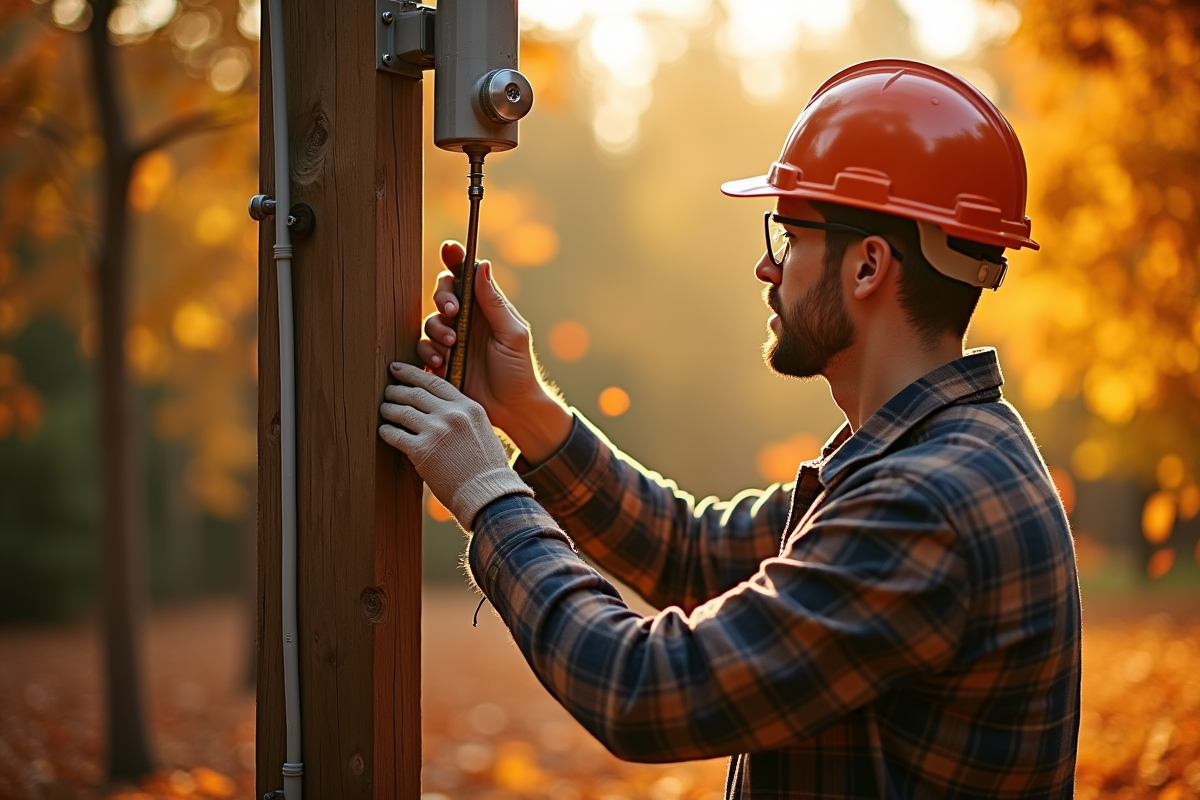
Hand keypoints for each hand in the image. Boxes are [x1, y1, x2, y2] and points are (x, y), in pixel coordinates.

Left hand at [379, 362, 531, 528]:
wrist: (488, 492)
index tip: (398, 369)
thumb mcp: (481, 429)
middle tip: (388, 391)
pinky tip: (384, 430)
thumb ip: (461, 415)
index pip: (434, 381)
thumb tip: (436, 406)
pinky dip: (386, 431)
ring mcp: (436, 431)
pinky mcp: (422, 451)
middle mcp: (452, 414)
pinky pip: (395, 435)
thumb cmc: (485, 466)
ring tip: (384, 409)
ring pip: (402, 411)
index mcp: (468, 406)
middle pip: (415, 393)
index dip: (412, 373)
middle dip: (397, 390)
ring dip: (389, 409)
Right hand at [418, 241, 570, 464]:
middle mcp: (465, 320)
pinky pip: (423, 349)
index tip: (449, 249)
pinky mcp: (440, 362)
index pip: (467, 276)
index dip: (455, 259)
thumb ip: (495, 303)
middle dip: (443, 298)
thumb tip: (482, 266)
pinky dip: (429, 352)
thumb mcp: (512, 334)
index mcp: (485, 308)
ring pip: (430, 321)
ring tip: (452, 345)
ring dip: (437, 329)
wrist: (513, 408)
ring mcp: (451, 340)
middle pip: (442, 293)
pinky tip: (442, 362)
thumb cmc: (519, 370)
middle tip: (452, 312)